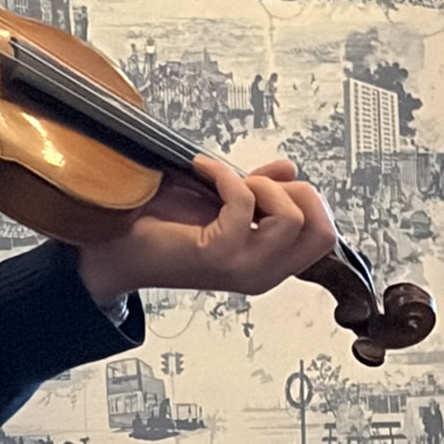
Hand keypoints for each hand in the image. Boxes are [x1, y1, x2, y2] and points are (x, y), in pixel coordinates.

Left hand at [76, 156, 335, 305]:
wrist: (117, 247)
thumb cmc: (164, 227)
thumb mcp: (224, 202)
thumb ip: (260, 189)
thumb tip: (289, 169)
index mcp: (270, 265)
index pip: (325, 237)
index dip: (306, 200)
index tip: (267, 185)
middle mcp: (262, 274)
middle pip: (323, 232)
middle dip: (296, 193)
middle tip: (253, 184)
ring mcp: (242, 268)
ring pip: (292, 219)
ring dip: (261, 186)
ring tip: (226, 183)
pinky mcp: (217, 255)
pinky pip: (245, 205)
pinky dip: (226, 176)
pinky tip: (202, 170)